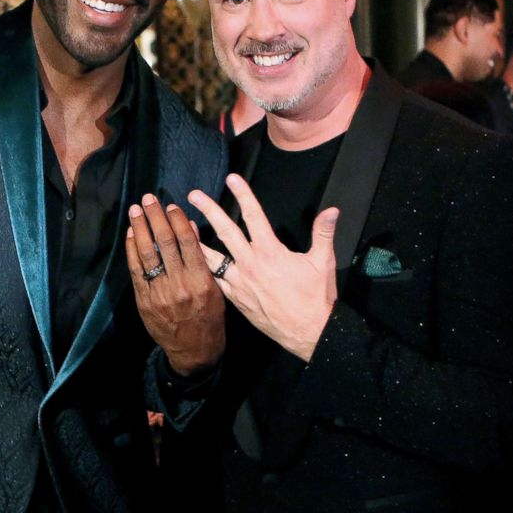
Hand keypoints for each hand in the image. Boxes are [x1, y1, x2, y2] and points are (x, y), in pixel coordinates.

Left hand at [126, 194, 224, 375]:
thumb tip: (191, 228)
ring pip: (147, 254)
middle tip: (149, 199)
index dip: (177, 220)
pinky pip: (136, 271)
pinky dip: (132, 251)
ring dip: (140, 228)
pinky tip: (131, 235)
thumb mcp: (215, 289)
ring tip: (136, 210)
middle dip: (156, 217)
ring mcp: (160, 294)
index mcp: (201, 281)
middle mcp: (180, 285)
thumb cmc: (209, 318)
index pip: (188, 242)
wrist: (194, 351)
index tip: (172, 205)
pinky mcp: (145, 301)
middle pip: (165, 243)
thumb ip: (203, 259)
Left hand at [188, 174, 338, 361]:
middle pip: (225, 231)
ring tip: (181, 228)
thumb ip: (323, 233)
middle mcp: (251, 264)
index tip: (232, 179)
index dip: (243, 195)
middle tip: (194, 196)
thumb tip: (332, 211)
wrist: (308, 333)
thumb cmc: (316, 299)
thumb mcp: (323, 262)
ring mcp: (240, 282)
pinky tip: (192, 262)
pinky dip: (202, 268)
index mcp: (271, 252)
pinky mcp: (235, 298)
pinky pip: (214, 280)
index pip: (254, 216)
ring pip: (211, 257)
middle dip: (209, 210)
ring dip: (196, 240)